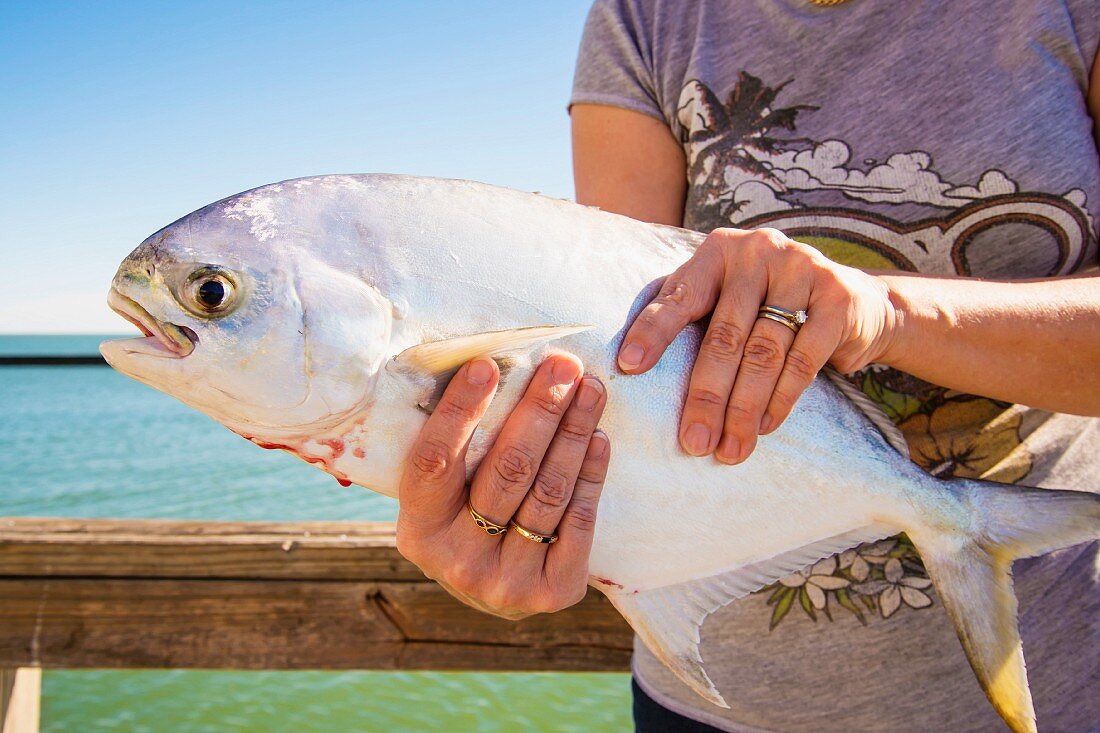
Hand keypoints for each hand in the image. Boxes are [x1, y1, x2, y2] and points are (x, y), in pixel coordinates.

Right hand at [396, 355, 610, 619]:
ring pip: (548, 491)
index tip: (488, 365)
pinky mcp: (553, 591)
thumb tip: (486, 365)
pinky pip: (578, 520)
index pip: (435, 461)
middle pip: (506, 470)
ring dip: (574, 432)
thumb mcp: (443, 493)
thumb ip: (454, 445)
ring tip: (590, 389)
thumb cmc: (466, 518)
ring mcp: (506, 582)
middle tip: (563, 366)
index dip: (460, 411)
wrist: (496, 590)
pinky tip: (598, 437)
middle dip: (540, 410)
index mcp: (418, 531)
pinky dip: (590, 473)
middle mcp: (458, 561)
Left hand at [617, 227, 895, 463]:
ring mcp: (801, 269)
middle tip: (692, 444)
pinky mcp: (837, 297)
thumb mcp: (724, 298)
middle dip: (705, 396)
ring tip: (729, 449)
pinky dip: (782, 400)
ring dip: (743, 409)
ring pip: (763, 353)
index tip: (628, 368)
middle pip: (724, 336)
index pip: (680, 296)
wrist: (855, 300)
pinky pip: (803, 359)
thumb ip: (686, 314)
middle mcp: (758, 251)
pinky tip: (765, 427)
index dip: (653, 332)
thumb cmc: (767, 305)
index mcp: (718, 251)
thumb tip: (626, 368)